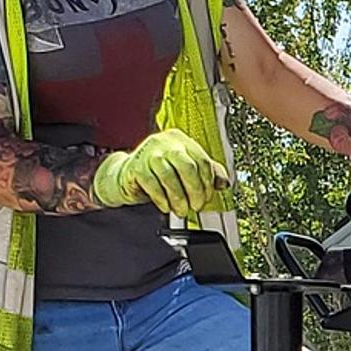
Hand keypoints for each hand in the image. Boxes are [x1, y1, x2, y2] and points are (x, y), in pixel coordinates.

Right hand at [92, 129, 229, 216]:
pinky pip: (153, 185)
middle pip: (188, 167)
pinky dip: (162, 199)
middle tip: (196, 206)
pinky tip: (166, 207)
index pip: (202, 159)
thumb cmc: (157, 172)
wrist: (126, 175)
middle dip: (195, 191)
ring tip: (182, 210)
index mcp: (180, 140)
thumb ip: (206, 172)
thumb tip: (224, 182)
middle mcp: (165, 143)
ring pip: (170, 177)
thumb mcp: (183, 169)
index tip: (207, 197)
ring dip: (179, 198)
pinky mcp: (136, 167)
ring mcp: (149, 153)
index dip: (208, 182)